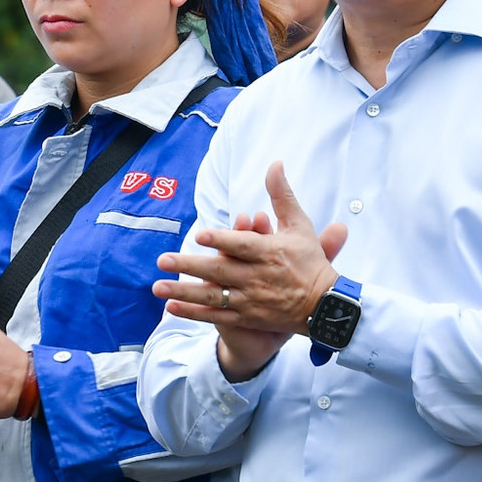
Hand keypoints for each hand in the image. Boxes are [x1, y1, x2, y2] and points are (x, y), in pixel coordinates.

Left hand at [152, 161, 348, 380]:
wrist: (324, 304)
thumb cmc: (309, 260)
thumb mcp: (300, 225)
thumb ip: (281, 195)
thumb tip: (275, 164)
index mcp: (270, 252)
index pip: (242, 245)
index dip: (221, 240)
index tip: (199, 234)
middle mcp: (257, 277)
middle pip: (220, 271)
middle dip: (189, 266)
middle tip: (163, 259)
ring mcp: (251, 300)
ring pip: (213, 295)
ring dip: (184, 291)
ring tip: (157, 286)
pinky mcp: (247, 317)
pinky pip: (217, 315)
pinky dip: (194, 313)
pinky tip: (171, 307)